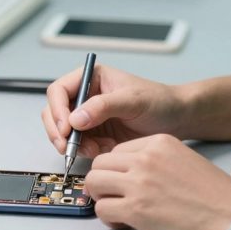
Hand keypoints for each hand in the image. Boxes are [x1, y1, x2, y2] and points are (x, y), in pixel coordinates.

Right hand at [42, 64, 185, 157]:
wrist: (176, 120)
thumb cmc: (159, 101)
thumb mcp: (133, 100)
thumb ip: (104, 106)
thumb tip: (75, 119)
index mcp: (91, 78)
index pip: (59, 91)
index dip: (57, 109)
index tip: (66, 127)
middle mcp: (85, 96)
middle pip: (54, 112)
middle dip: (58, 131)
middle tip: (68, 146)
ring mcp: (88, 117)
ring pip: (62, 131)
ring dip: (72, 144)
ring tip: (94, 150)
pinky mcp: (94, 135)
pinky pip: (78, 145)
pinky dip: (84, 151)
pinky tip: (102, 151)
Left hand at [85, 134, 230, 229]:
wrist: (230, 218)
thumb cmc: (215, 195)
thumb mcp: (185, 158)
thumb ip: (157, 159)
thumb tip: (134, 170)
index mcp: (158, 142)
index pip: (117, 150)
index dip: (116, 169)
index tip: (121, 180)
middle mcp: (145, 159)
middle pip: (100, 163)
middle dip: (103, 181)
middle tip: (113, 194)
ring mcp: (138, 183)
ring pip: (93, 183)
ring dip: (101, 197)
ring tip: (115, 207)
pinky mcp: (135, 209)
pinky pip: (102, 209)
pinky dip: (108, 218)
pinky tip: (122, 221)